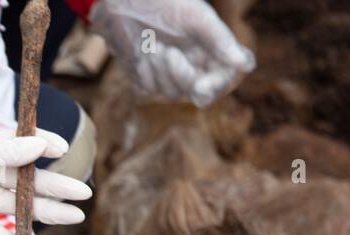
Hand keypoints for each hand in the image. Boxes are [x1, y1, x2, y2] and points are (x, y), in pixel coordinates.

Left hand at [0, 119, 92, 234]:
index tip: (68, 150)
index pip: (27, 148)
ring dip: (45, 213)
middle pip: (30, 182)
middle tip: (84, 196)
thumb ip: (1, 150)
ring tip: (73, 217)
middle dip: (58, 189)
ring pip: (19, 207)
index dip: (48, 149)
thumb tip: (41, 146)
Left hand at [90, 0, 254, 107]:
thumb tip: (245, 65)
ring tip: (151, 44)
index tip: (201, 86)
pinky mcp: (147, 79)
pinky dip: (143, 73)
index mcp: (212, 48)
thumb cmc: (164, 3)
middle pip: (199, 92)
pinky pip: (149, 89)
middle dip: (181, 75)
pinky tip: (139, 53)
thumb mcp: (195, 18)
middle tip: (168, 52)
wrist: (123, 4)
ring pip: (172, 92)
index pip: (224, 76)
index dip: (216, 85)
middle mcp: (195, 64)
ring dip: (159, 70)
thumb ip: (220, 41)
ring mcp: (170, 74)